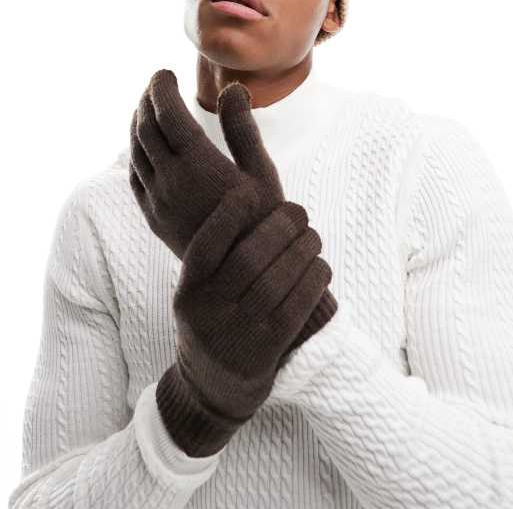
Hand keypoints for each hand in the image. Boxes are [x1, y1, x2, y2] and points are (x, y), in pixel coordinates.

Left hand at [129, 68, 282, 260]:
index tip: (164, 73)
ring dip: (138, 123)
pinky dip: (135, 152)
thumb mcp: (261, 173)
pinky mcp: (152, 217)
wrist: (244, 274)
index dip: (161, 88)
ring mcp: (157, 200)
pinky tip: (143, 145)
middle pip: (145, 128)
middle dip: (147, 100)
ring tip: (148, 108)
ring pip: (135, 151)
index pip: (167, 113)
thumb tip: (233, 88)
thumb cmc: (261, 221)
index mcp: (199, 164)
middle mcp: (170, 180)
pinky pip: (134, 176)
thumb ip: (242, 129)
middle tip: (156, 86)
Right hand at [156, 192, 332, 456]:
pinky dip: (313, 281)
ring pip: (276, 281)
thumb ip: (218, 263)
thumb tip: (258, 211)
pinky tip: (322, 267)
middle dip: (280, 227)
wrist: (210, 390)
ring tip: (314, 236)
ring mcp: (236, 334)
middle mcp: (208, 312)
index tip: (250, 191)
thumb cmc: (212, 326)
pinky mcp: (266, 352)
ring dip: (303, 250)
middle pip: (249, 258)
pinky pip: (295, 308)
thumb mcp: (198, 297)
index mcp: (188, 292)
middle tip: (299, 211)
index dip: (228, 215)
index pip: (205, 247)